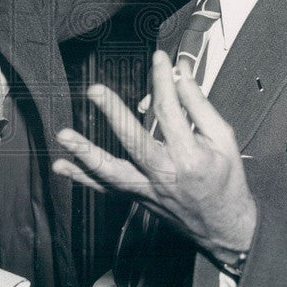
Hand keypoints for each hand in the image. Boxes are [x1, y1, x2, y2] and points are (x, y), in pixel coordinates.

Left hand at [53, 50, 256, 262]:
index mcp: (190, 158)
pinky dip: (81, 177)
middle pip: (134, 140)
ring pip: (111, 171)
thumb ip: (200, 107)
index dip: (163, 81)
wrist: (223, 227)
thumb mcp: (224, 141)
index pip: (171, 112)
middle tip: (95, 90)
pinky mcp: (136, 197)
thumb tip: (181, 77)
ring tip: (63, 135)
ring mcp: (147, 189)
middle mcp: (165, 175)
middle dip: (113, 113)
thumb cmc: (226, 181)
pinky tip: (60, 166)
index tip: (159, 58)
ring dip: (85, 152)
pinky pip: (104, 188)